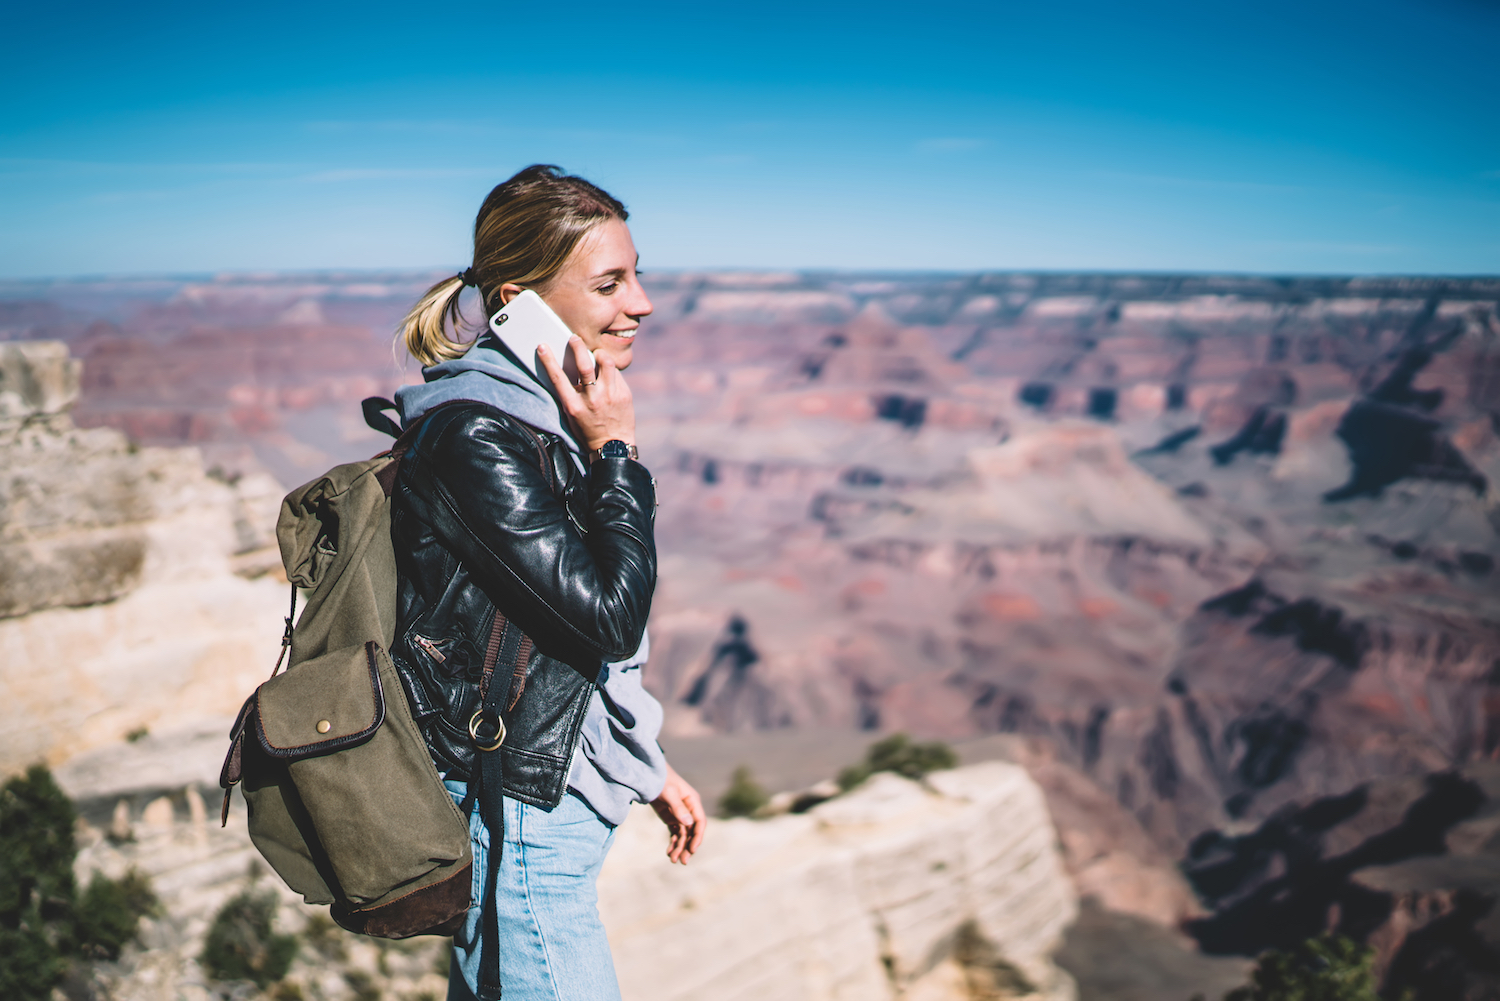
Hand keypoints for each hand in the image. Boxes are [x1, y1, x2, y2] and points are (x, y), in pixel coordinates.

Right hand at [536, 336, 634, 451]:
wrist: (613, 446)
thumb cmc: (588, 429)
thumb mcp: (572, 414)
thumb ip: (570, 393)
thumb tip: (568, 368)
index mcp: (573, 406)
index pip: (558, 378)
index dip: (548, 360)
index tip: (542, 346)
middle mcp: (591, 399)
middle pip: (584, 364)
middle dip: (577, 346)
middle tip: (574, 338)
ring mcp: (609, 396)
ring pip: (606, 363)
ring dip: (599, 354)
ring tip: (596, 353)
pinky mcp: (624, 394)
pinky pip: (616, 373)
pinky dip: (610, 369)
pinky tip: (607, 373)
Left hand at [650, 764, 705, 864]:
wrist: (649, 776)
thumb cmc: (661, 781)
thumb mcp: (669, 793)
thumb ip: (678, 808)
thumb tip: (689, 824)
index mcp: (693, 802)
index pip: (699, 822)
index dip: (697, 837)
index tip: (692, 849)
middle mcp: (689, 810)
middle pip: (691, 832)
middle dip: (687, 847)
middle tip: (683, 861)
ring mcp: (680, 815)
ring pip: (683, 835)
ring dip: (679, 847)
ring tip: (672, 860)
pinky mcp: (671, 818)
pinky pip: (674, 833)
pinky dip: (673, 842)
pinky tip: (668, 852)